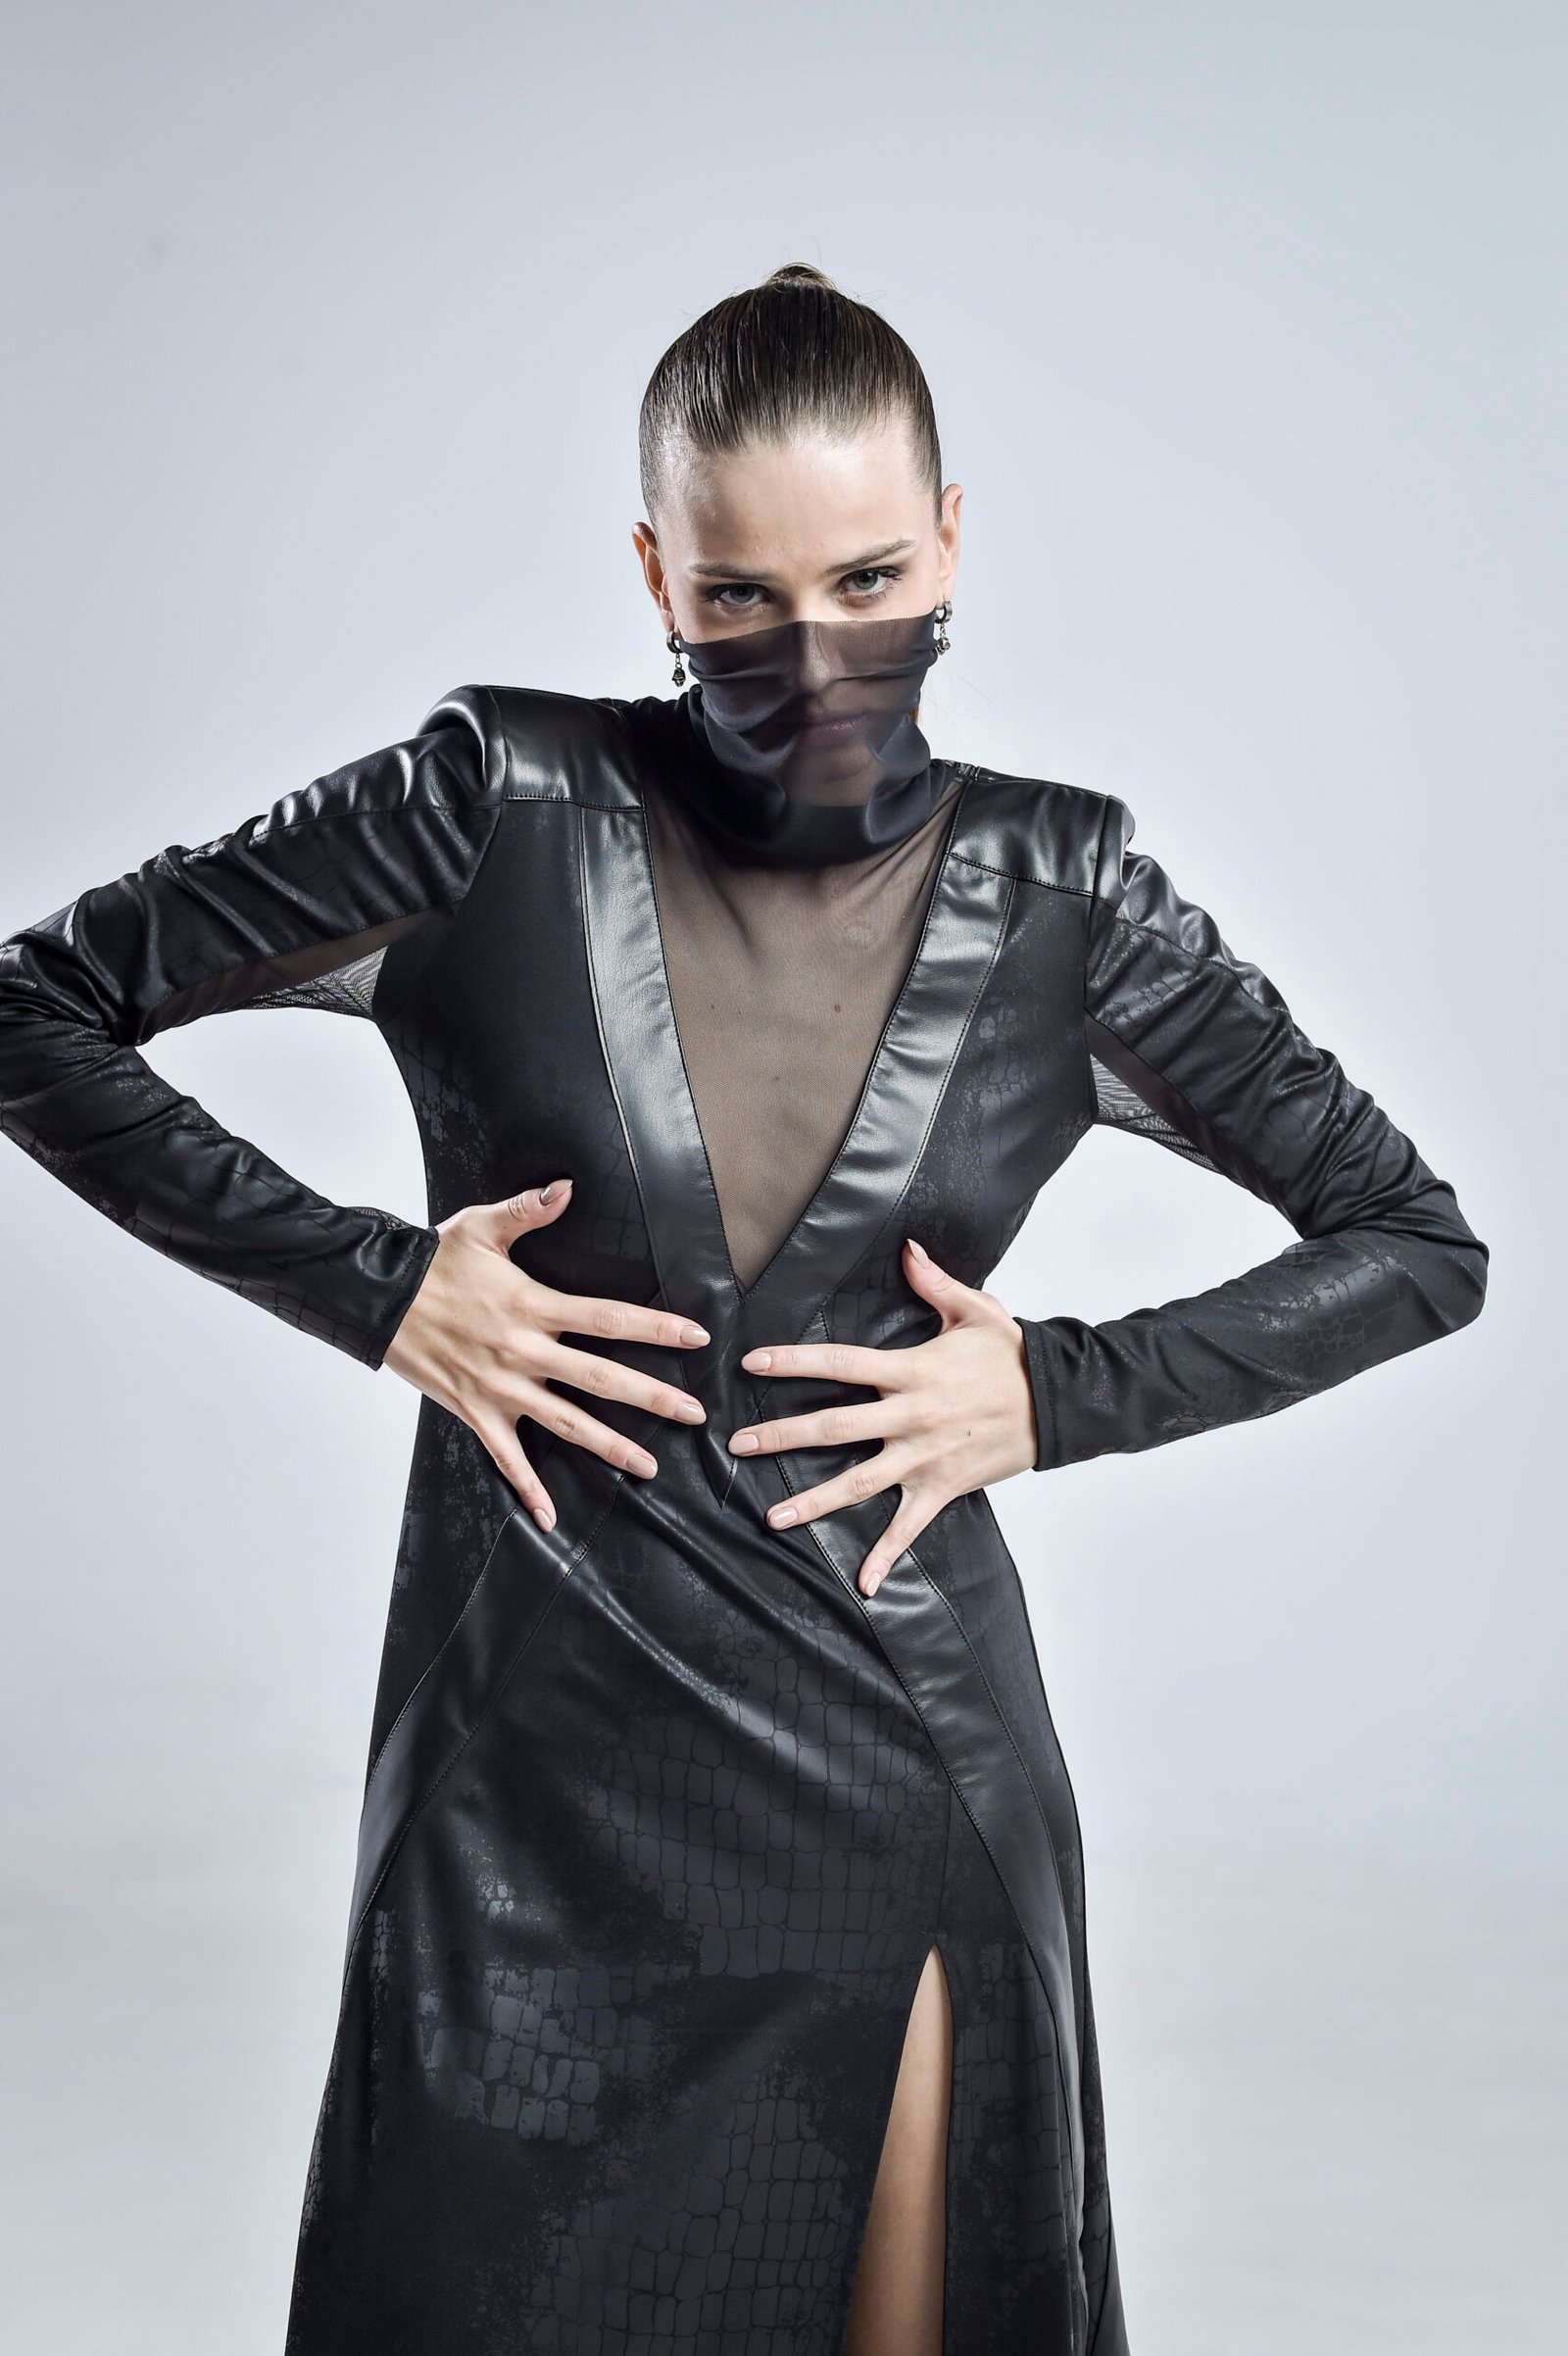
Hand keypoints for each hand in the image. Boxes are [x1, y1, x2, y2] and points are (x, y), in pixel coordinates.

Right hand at [382, 1180, 709, 1531]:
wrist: (377, 1299)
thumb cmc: (432, 1262)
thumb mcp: (480, 1226)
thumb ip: (528, 1209)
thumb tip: (566, 1188)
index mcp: (533, 1306)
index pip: (609, 1318)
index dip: (656, 1329)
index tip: (696, 1337)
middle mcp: (523, 1351)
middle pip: (600, 1378)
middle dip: (653, 1398)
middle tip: (695, 1416)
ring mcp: (500, 1387)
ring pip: (566, 1424)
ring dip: (610, 1447)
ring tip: (649, 1466)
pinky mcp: (474, 1411)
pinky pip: (505, 1457)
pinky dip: (527, 1488)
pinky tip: (549, 1516)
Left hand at [727, 1237, 1038, 1596]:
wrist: (1059, 1402)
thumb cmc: (1014, 1356)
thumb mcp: (977, 1310)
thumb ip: (935, 1282)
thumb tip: (907, 1247)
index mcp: (912, 1370)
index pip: (841, 1364)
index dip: (795, 1362)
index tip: (753, 1363)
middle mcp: (911, 1417)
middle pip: (835, 1428)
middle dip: (782, 1436)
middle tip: (738, 1445)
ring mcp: (925, 1458)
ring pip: (859, 1484)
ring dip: (813, 1502)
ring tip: (771, 1517)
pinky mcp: (943, 1488)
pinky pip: (909, 1527)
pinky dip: (885, 1557)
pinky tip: (862, 1584)